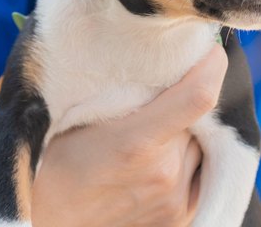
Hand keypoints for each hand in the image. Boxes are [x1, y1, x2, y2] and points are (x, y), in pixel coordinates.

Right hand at [30, 45, 227, 226]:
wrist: (49, 221)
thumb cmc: (56, 163)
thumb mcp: (79, 116)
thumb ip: (124, 92)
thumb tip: (161, 60)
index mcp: (136, 142)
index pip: (198, 96)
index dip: (211, 66)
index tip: (209, 50)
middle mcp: (165, 173)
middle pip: (200, 117)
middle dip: (188, 99)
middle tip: (164, 90)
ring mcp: (176, 199)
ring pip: (202, 143)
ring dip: (188, 130)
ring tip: (156, 129)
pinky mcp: (181, 216)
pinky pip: (201, 171)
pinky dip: (188, 156)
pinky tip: (162, 153)